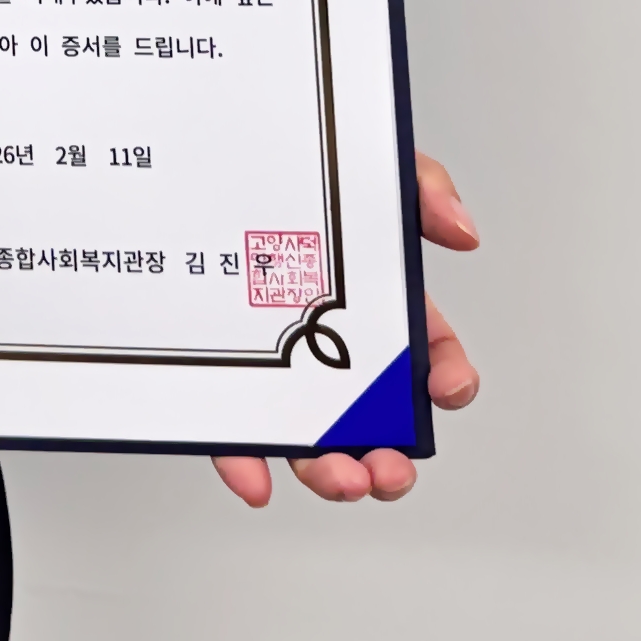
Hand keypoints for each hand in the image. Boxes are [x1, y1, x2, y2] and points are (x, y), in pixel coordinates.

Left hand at [211, 152, 481, 509]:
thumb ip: (418, 185)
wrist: (178, 162)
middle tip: (387, 469)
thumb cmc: (278, 168)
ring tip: (336, 479)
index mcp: (368, 304)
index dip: (447, 377)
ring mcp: (272, 369)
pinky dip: (245, 463)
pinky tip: (254, 480)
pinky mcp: (217, 382)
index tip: (448, 388)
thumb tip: (462, 230)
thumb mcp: (359, 161)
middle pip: (372, 418)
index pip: (424, 355)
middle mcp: (324, 346)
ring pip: (311, 440)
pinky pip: (231, 434)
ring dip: (329, 473)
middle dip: (390, 457)